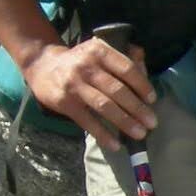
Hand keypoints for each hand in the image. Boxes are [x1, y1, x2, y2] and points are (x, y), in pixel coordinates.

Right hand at [25, 34, 156, 153]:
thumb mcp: (100, 51)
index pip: (126, 68)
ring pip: (104, 106)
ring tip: (140, 133)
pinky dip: (103, 134)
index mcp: (100, 51)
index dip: (142, 85)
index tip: (152, 100)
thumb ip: (124, 57)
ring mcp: (74, 85)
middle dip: (137, 108)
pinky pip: (88, 121)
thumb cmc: (80, 61)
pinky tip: (116, 145)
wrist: (42, 66)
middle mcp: (87, 66)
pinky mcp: (65, 102)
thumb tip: (145, 71)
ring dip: (125, 121)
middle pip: (117, 90)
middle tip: (152, 122)